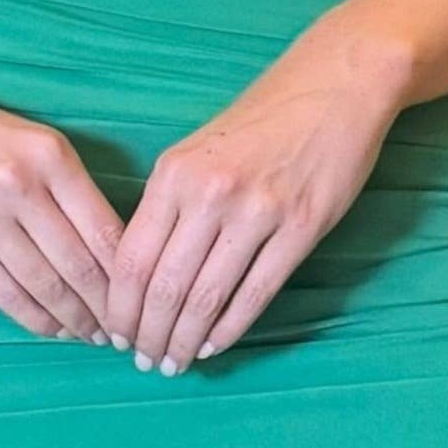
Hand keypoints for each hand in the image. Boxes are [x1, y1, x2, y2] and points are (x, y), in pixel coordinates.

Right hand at [0, 66, 127, 339]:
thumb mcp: (23, 137)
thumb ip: (62, 185)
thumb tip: (106, 244)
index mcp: (51, 155)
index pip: (106, 230)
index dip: (130, 277)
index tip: (144, 300)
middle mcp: (21, 183)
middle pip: (81, 265)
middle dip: (108, 308)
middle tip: (126, 333)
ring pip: (45, 284)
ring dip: (74, 319)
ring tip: (93, 337)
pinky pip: (3, 291)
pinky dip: (34, 317)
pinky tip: (52, 329)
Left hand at [106, 24, 409, 372]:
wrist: (334, 84)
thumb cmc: (261, 119)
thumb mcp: (196, 150)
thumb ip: (168, 204)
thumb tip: (139, 273)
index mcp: (174, 174)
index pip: (131, 259)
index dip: (119, 308)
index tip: (114, 334)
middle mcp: (209, 194)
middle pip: (164, 287)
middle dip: (147, 334)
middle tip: (143, 361)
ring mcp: (258, 213)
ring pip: (206, 298)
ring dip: (185, 340)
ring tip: (174, 363)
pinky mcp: (301, 228)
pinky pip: (256, 294)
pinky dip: (230, 328)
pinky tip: (214, 345)